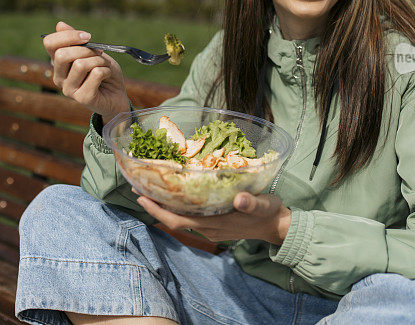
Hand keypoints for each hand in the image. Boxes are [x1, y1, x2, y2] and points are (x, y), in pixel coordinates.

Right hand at [43, 21, 130, 123]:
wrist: (116, 96)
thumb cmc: (103, 72)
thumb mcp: (92, 52)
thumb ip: (76, 40)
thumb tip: (60, 24)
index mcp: (58, 63)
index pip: (49, 43)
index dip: (68, 35)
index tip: (87, 36)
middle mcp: (59, 77)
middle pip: (62, 54)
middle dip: (86, 49)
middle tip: (99, 53)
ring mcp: (68, 89)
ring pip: (81, 64)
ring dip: (99, 61)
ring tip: (104, 66)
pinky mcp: (82, 98)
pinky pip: (96, 74)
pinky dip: (106, 70)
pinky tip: (107, 76)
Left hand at [135, 189, 291, 245]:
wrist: (277, 226)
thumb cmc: (268, 213)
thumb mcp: (263, 205)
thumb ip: (250, 202)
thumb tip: (238, 199)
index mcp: (214, 223)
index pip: (178, 219)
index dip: (158, 211)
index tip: (142, 197)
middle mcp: (207, 227)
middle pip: (173, 219)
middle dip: (154, 206)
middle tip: (138, 188)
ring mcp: (210, 226)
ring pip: (180, 217)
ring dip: (164, 205)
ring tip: (152, 188)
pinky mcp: (215, 223)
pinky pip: (190, 216)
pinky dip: (178, 205)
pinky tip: (176, 193)